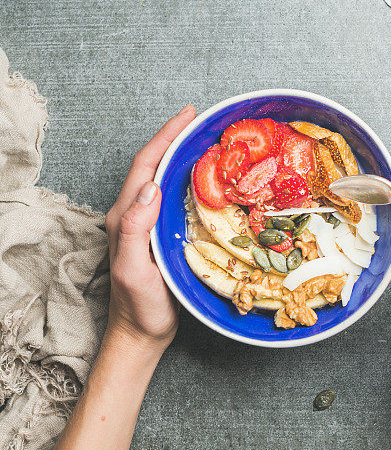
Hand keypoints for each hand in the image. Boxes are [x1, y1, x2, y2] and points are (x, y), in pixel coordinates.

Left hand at [104, 105, 196, 356]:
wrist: (142, 333)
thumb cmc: (139, 306)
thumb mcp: (133, 270)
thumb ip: (135, 229)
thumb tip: (150, 188)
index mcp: (125, 216)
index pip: (145, 166)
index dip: (165, 137)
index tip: (188, 116)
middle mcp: (134, 214)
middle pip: (153, 165)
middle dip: (175, 138)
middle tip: (201, 120)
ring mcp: (147, 223)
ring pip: (163, 179)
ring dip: (181, 155)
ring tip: (206, 140)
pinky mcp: (161, 234)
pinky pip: (173, 197)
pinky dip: (188, 179)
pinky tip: (206, 178)